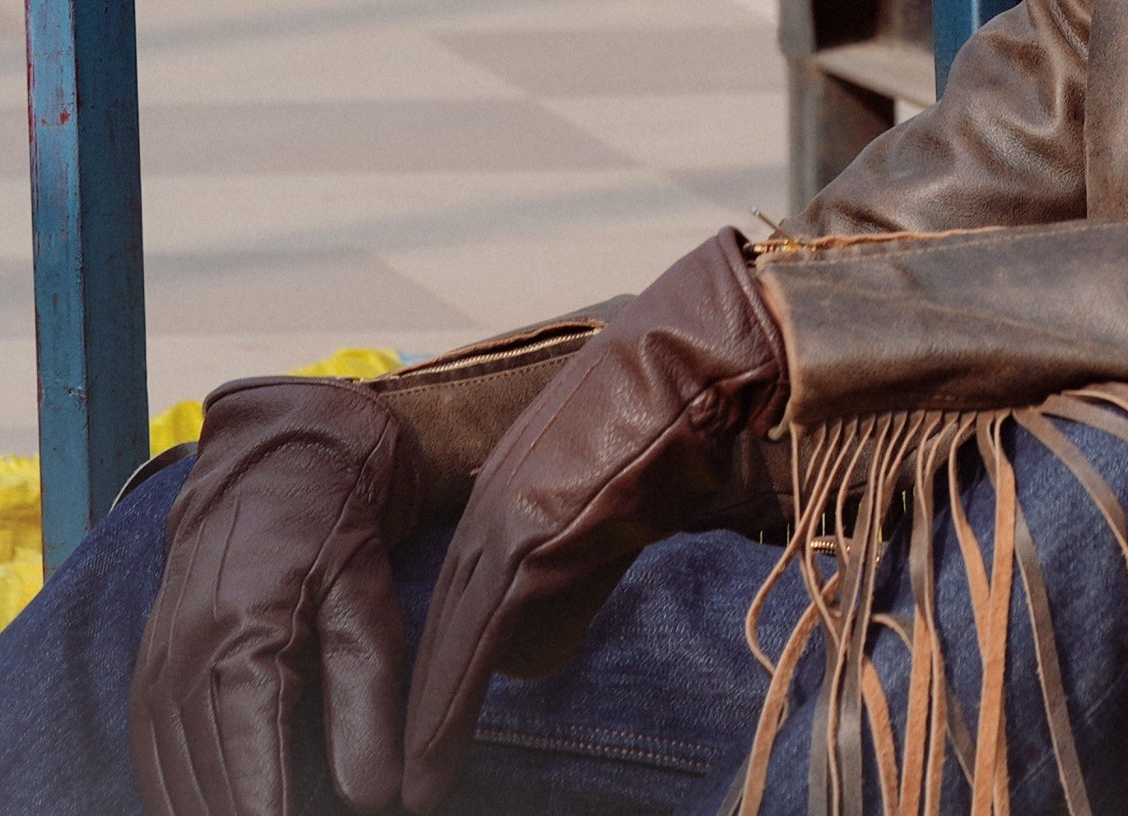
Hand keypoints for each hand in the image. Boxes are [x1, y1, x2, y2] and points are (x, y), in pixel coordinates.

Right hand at [131, 379, 425, 815]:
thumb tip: (370, 799)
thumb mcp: (368, 597)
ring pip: (174, 788)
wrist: (271, 459)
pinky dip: (186, 797)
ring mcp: (156, 670)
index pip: (252, 778)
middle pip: (209, 793)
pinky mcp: (148, 675)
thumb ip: (368, 699)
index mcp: (240, 639)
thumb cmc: (332, 527)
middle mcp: (182, 660)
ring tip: (276, 811)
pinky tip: (225, 803)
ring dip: (217, 812)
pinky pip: (154, 763)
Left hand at [401, 233, 786, 806]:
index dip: (456, 642)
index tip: (441, 700)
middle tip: (415, 758)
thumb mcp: (635, 486)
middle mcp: (503, 487)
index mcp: (525, 471)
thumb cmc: (695, 407)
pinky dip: (451, 704)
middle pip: (452, 606)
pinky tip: (432, 760)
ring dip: (433, 710)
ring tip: (419, 780)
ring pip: (455, 630)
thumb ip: (592, 553)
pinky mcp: (528, 538)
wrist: (711, 353)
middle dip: (433, 683)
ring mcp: (510, 510)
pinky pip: (478, 638)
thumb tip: (557, 628)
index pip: (473, 574)